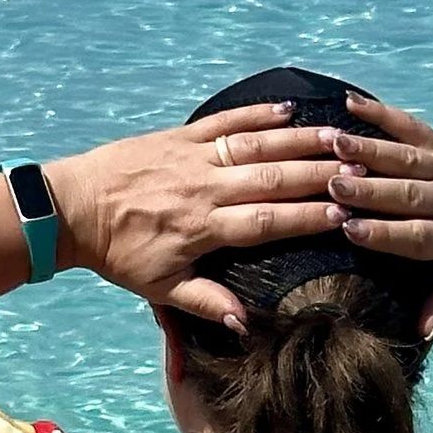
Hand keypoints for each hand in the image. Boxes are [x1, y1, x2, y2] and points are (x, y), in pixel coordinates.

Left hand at [46, 107, 343, 326]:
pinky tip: (290, 109)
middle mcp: (204, 187)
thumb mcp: (160, 290)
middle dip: (318, 175)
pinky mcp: (180, 136)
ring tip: (338, 138)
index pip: (266, 221)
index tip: (345, 216)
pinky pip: (226, 121)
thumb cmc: (119, 255)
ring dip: (299, 140)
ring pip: (255, 144)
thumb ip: (206, 303)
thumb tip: (246, 322)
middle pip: (271, 178)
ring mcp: (193, 156)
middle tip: (360, 171)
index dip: (307, 217)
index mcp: (203, 227)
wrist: (72, 209)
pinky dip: (258, 113)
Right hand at [324, 98, 432, 332]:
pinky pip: (413, 127)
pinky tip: (353, 103)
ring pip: (406, 158)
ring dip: (369, 149)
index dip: (383, 234)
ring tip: (334, 142)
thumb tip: (419, 331)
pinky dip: (384, 113)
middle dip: (368, 189)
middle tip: (332, 183)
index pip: (416, 236)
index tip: (348, 230)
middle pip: (407, 194)